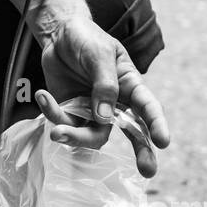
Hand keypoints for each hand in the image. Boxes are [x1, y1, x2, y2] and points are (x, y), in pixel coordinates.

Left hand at [33, 14, 168, 176]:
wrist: (58, 35)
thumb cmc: (86, 39)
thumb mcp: (99, 54)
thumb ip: (104, 84)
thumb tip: (105, 118)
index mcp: (129, 85)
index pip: (147, 106)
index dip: (156, 124)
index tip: (164, 142)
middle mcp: (115, 103)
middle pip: (130, 132)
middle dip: (141, 152)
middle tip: (148, 171)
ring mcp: (92, 111)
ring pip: (92, 136)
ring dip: (74, 137)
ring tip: (56, 132)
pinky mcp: (70, 113)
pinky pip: (64, 123)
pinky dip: (51, 113)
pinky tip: (43, 95)